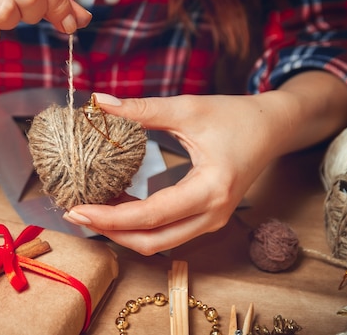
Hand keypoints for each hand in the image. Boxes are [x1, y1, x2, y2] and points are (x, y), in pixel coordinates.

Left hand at [62, 91, 296, 254]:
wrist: (272, 127)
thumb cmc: (234, 116)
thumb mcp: (187, 109)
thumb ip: (141, 109)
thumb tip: (98, 104)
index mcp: (211, 189)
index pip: (151, 216)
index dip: (110, 217)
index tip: (77, 208)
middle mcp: (213, 215)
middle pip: (151, 242)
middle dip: (109, 231)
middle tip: (75, 212)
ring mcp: (211, 221)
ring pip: (157, 242)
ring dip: (121, 230)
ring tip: (89, 208)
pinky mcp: (205, 218)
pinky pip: (165, 231)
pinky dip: (137, 224)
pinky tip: (114, 203)